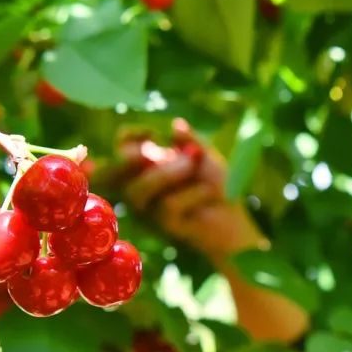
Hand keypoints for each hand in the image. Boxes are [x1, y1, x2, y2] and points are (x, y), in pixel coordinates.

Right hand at [120, 119, 265, 262]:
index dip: (130, 136)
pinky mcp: (163, 226)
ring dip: (166, 173)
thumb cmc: (216, 184)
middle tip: (151, 151)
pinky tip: (208, 194)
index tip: (151, 131)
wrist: (234, 217)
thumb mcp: (204, 155)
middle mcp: (140, 186)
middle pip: (118, 170)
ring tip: (191, 165)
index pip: (123, 147)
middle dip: (132, 157)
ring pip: (139, 189)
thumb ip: (190, 140)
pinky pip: (168, 205)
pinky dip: (193, 194)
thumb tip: (176, 124)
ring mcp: (148, 209)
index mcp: (147, 165)